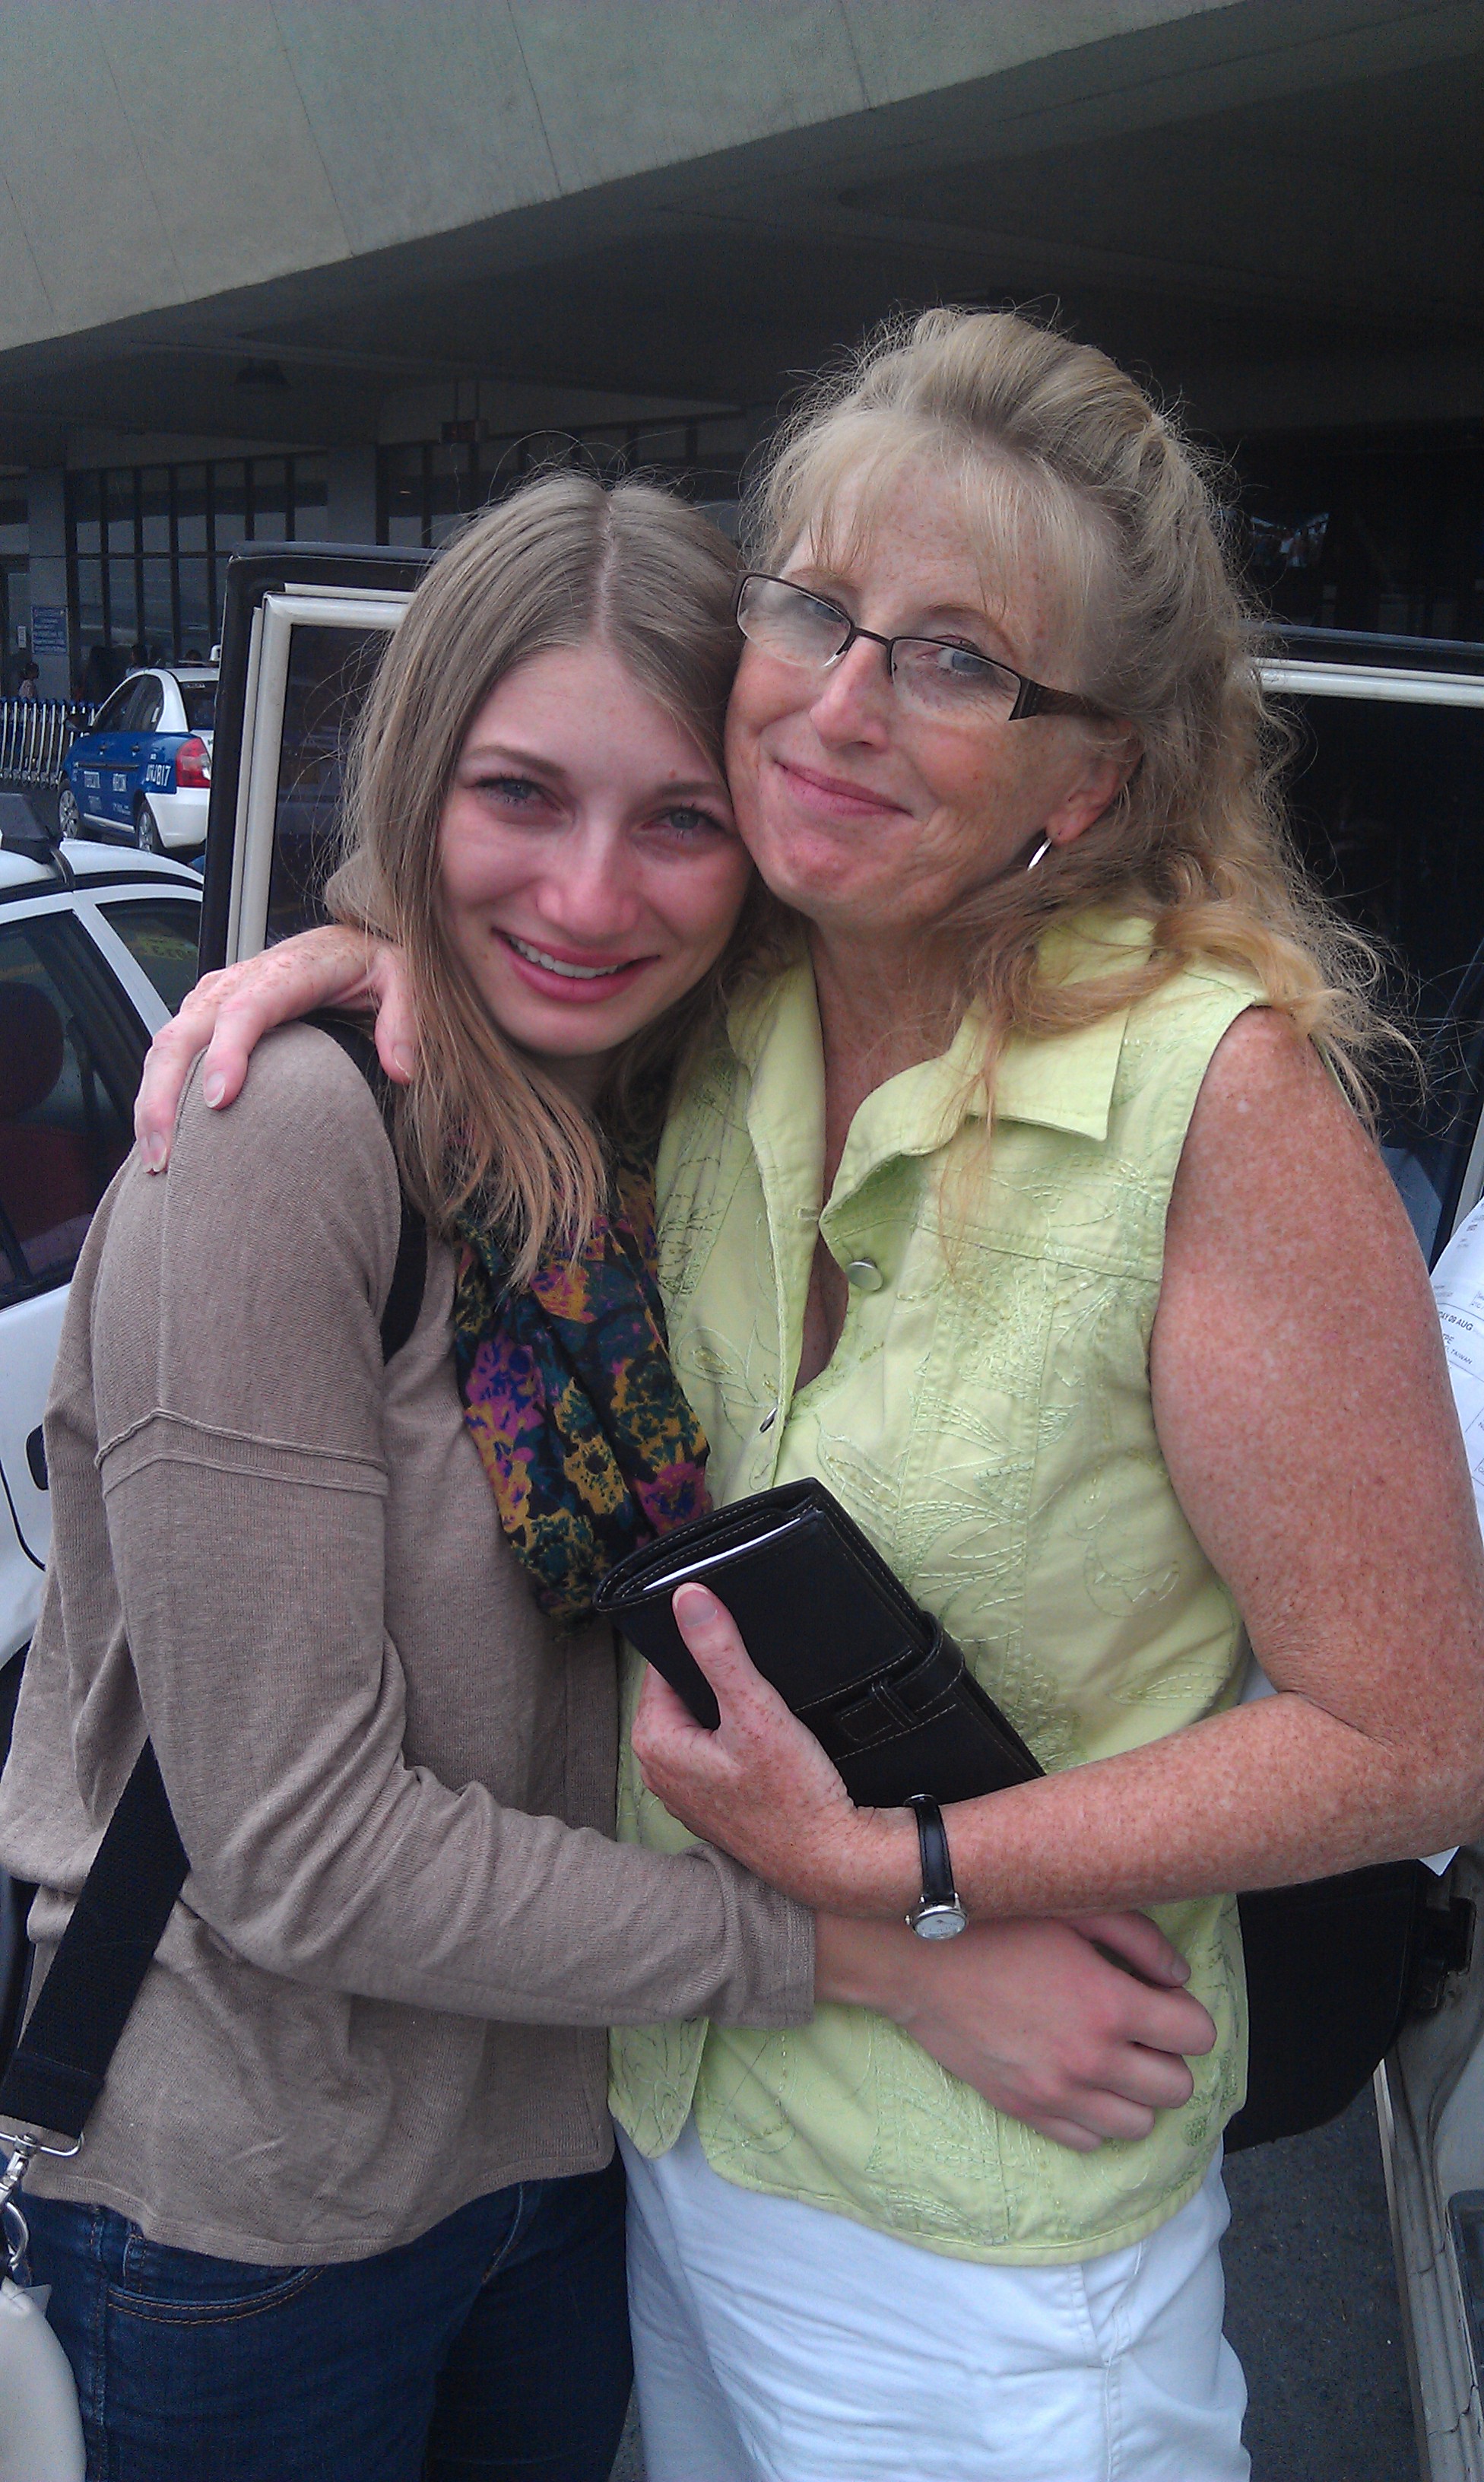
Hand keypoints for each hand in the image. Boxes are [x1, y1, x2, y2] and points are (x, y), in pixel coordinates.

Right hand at [133, 927, 417, 1170]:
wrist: (345, 941)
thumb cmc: (369, 963)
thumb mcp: (403, 978)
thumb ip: (404, 1021)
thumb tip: (401, 1071)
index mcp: (285, 972)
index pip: (245, 1009)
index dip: (226, 1052)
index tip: (219, 1101)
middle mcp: (237, 982)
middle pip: (184, 1034)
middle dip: (165, 1096)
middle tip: (166, 1156)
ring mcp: (214, 998)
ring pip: (166, 1047)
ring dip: (152, 1103)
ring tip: (156, 1161)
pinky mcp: (206, 1014)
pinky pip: (170, 1053)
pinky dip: (157, 1094)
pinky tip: (161, 1137)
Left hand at [631, 1582, 916, 1914]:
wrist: (831, 1859)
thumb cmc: (793, 1795)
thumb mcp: (755, 1710)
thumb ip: (719, 1650)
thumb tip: (688, 1596)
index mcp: (654, 1742)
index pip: (663, 1667)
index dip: (699, 1647)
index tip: (732, 1638)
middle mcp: (659, 1771)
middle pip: (682, 1694)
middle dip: (715, 1678)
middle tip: (757, 1676)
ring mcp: (685, 1792)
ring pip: (701, 1723)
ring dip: (728, 1709)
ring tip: (765, 1706)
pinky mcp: (713, 1804)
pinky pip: (716, 1752)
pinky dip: (738, 1740)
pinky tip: (769, 1740)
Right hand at [814, 1910, 1216, 2152]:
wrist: (917, 1961)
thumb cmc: (995, 1925)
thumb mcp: (1075, 1910)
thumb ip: (1139, 1940)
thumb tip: (1180, 1976)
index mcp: (1110, 2006)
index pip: (1197, 2035)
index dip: (1188, 2014)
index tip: (1165, 2001)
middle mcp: (1091, 2061)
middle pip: (1176, 2088)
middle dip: (1170, 2056)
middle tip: (1142, 2030)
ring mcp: (1056, 2094)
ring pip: (1138, 2124)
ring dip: (1137, 2092)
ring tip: (1113, 2058)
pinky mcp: (1025, 2110)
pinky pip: (1088, 2139)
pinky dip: (1096, 2115)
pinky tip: (1079, 2079)